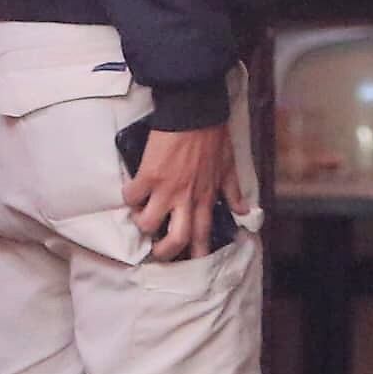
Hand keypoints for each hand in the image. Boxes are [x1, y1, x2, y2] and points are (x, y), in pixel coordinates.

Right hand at [123, 120, 237, 260]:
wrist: (194, 112)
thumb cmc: (213, 136)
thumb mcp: (229, 166)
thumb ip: (233, 191)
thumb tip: (243, 211)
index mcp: (206, 196)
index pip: (203, 233)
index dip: (196, 252)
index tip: (191, 262)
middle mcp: (186, 198)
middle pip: (175, 238)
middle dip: (165, 252)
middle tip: (157, 252)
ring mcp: (166, 188)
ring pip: (148, 223)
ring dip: (142, 224)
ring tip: (140, 217)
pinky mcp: (148, 174)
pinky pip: (132, 196)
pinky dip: (128, 198)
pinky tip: (130, 194)